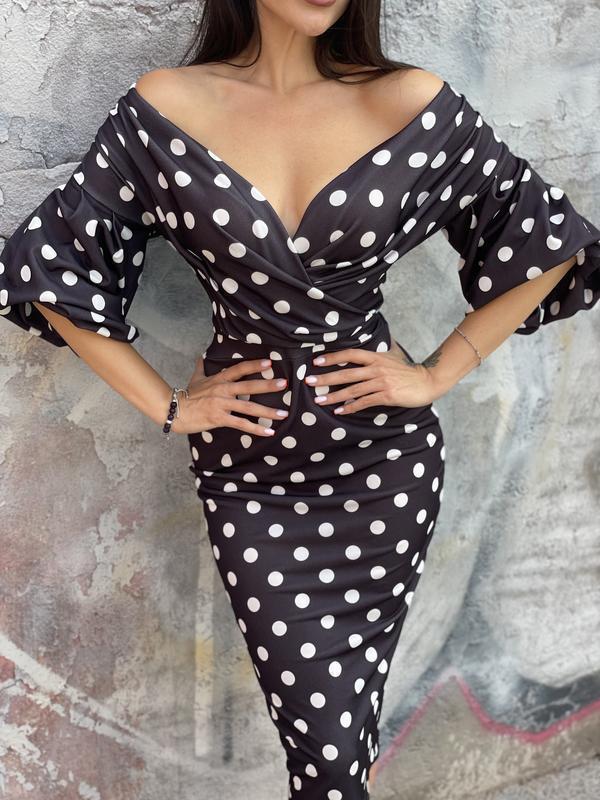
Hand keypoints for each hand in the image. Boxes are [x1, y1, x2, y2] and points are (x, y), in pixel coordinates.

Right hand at [171, 356, 288, 435]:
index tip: (269, 362)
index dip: (254, 365)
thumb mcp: (195, 379)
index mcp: (219, 379)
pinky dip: (256, 429)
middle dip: (268, 385)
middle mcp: (223, 390)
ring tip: (284, 414)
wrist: (175, 411)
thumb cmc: (186, 396)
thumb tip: (200, 357)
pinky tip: (269, 432)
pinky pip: (241, 424)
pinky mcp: (219, 419)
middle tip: (284, 383)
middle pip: (249, 386)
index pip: (239, 369)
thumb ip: (201, 368)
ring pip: (249, 407)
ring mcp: (222, 405)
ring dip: (268, 411)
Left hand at [303, 338, 435, 414]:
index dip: (333, 357)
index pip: (350, 354)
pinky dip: (351, 407)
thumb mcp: (393, 355)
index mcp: (376, 357)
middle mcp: (377, 368)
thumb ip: (381, 350)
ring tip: (320, 401)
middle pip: (346, 372)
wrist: (428, 381)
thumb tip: (374, 342)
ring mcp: (381, 382)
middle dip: (326, 378)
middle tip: (309, 382)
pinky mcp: (387, 396)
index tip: (317, 361)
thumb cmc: (409, 370)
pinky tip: (340, 411)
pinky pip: (364, 402)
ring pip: (353, 390)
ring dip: (334, 396)